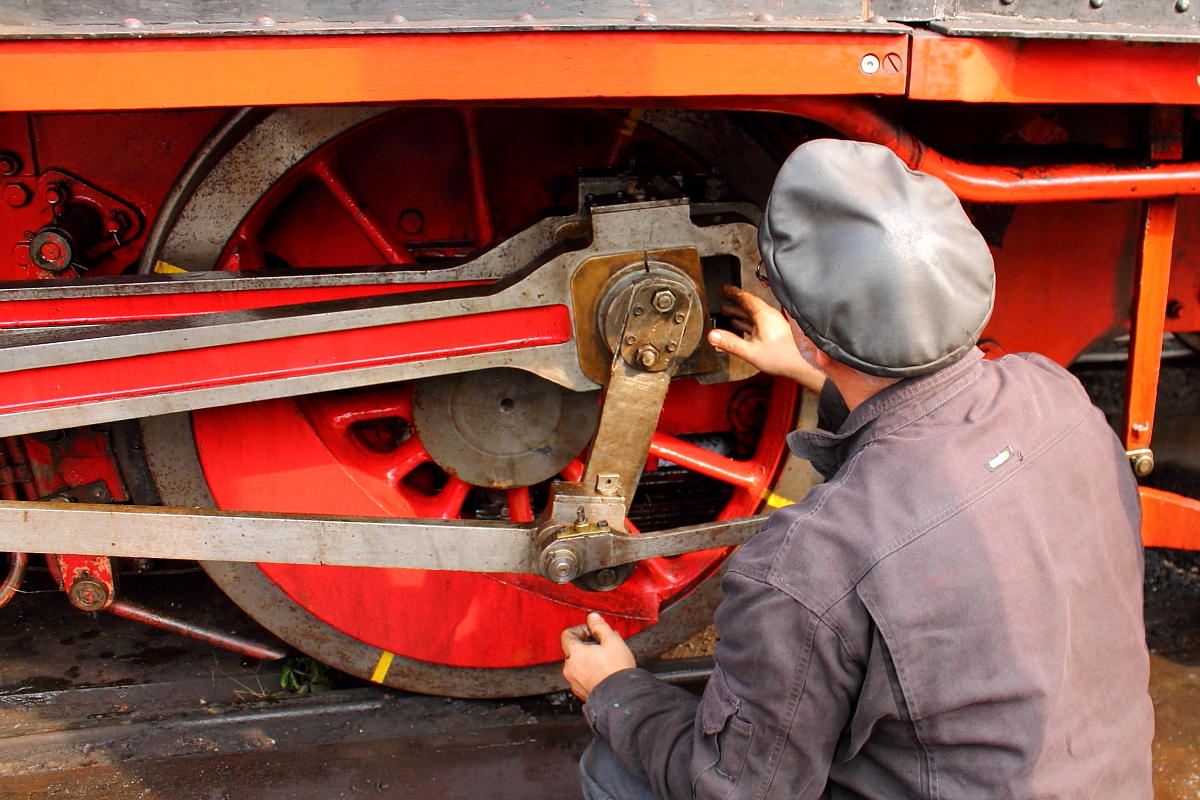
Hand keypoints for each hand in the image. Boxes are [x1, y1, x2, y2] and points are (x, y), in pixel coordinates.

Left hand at [561, 612, 635, 700]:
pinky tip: (606, 671)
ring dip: (591, 657)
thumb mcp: (612, 641)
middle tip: (607, 643)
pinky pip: (582, 676)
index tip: (594, 632)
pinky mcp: (581, 692)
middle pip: (574, 649)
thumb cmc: (617, 670)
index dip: (581, 630)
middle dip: (590, 643)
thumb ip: (600, 627)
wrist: (622, 699)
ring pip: (579, 663)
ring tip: (610, 658)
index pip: (567, 634)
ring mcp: (574, 682)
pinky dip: (591, 671)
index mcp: (574, 654)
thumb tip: (592, 617)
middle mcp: (569, 669)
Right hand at [707, 285, 826, 393]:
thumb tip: (713, 336)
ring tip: (726, 310)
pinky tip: (740, 324)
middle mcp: (769, 316)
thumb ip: (730, 343)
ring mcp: (773, 323)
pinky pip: (757, 321)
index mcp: (763, 315)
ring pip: (752, 312)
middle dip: (734, 300)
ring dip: (739, 311)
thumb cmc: (783, 357)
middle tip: (722, 296)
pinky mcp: (775, 331)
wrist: (803, 364)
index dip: (731, 293)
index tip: (722, 289)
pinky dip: (746, 320)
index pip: (744, 298)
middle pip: (748, 303)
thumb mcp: (751, 352)